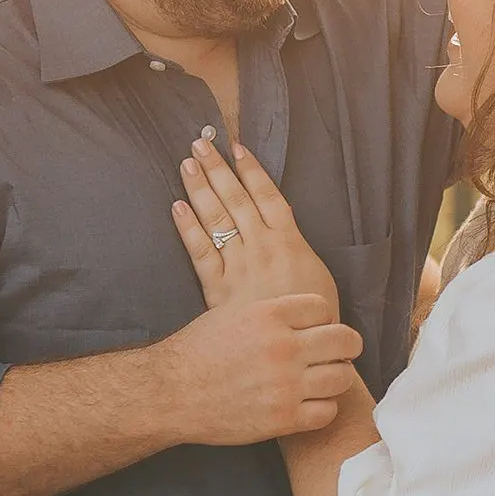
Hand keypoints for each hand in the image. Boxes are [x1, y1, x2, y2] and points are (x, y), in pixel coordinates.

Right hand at [160, 293, 359, 443]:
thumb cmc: (198, 350)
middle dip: (344, 346)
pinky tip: (308, 403)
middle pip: (344, 340)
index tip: (316, 329)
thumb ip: (272, 312)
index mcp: (269, 315)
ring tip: (322, 379)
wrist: (171, 391)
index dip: (321, 319)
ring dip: (336, 377)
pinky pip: (328, 411)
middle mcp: (282, 346)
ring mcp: (285, 384)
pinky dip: (323, 407)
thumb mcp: (232, 313)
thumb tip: (305, 315)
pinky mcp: (284, 418)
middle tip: (336, 353)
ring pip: (342, 376)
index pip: (322, 309)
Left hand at [172, 139, 339, 316]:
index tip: (236, 148)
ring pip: (216, 218)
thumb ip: (296, 249)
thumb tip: (283, 232)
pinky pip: (199, 251)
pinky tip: (177, 207)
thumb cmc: (313, 318)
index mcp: (290, 241)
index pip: (267, 195)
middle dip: (217, 169)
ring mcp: (238, 264)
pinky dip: (188, 228)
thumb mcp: (317, 277)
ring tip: (188, 164)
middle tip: (200, 144)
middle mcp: (262, 246)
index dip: (251, 170)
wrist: (297, 351)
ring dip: (200, 188)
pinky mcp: (218, 286)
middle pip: (235, 198)